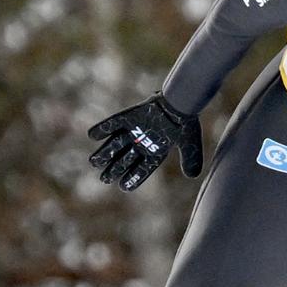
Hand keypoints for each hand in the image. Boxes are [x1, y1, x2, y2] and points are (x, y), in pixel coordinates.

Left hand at [88, 93, 203, 191]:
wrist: (180, 99)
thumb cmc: (185, 121)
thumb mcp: (189, 143)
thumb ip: (190, 159)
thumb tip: (193, 176)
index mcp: (156, 151)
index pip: (143, 168)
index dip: (133, 177)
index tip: (123, 187)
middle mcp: (143, 142)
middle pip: (126, 159)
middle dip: (114, 169)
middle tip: (104, 179)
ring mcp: (134, 129)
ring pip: (116, 143)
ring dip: (105, 152)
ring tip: (94, 162)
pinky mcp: (128, 116)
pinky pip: (112, 123)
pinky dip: (102, 128)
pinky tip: (92, 136)